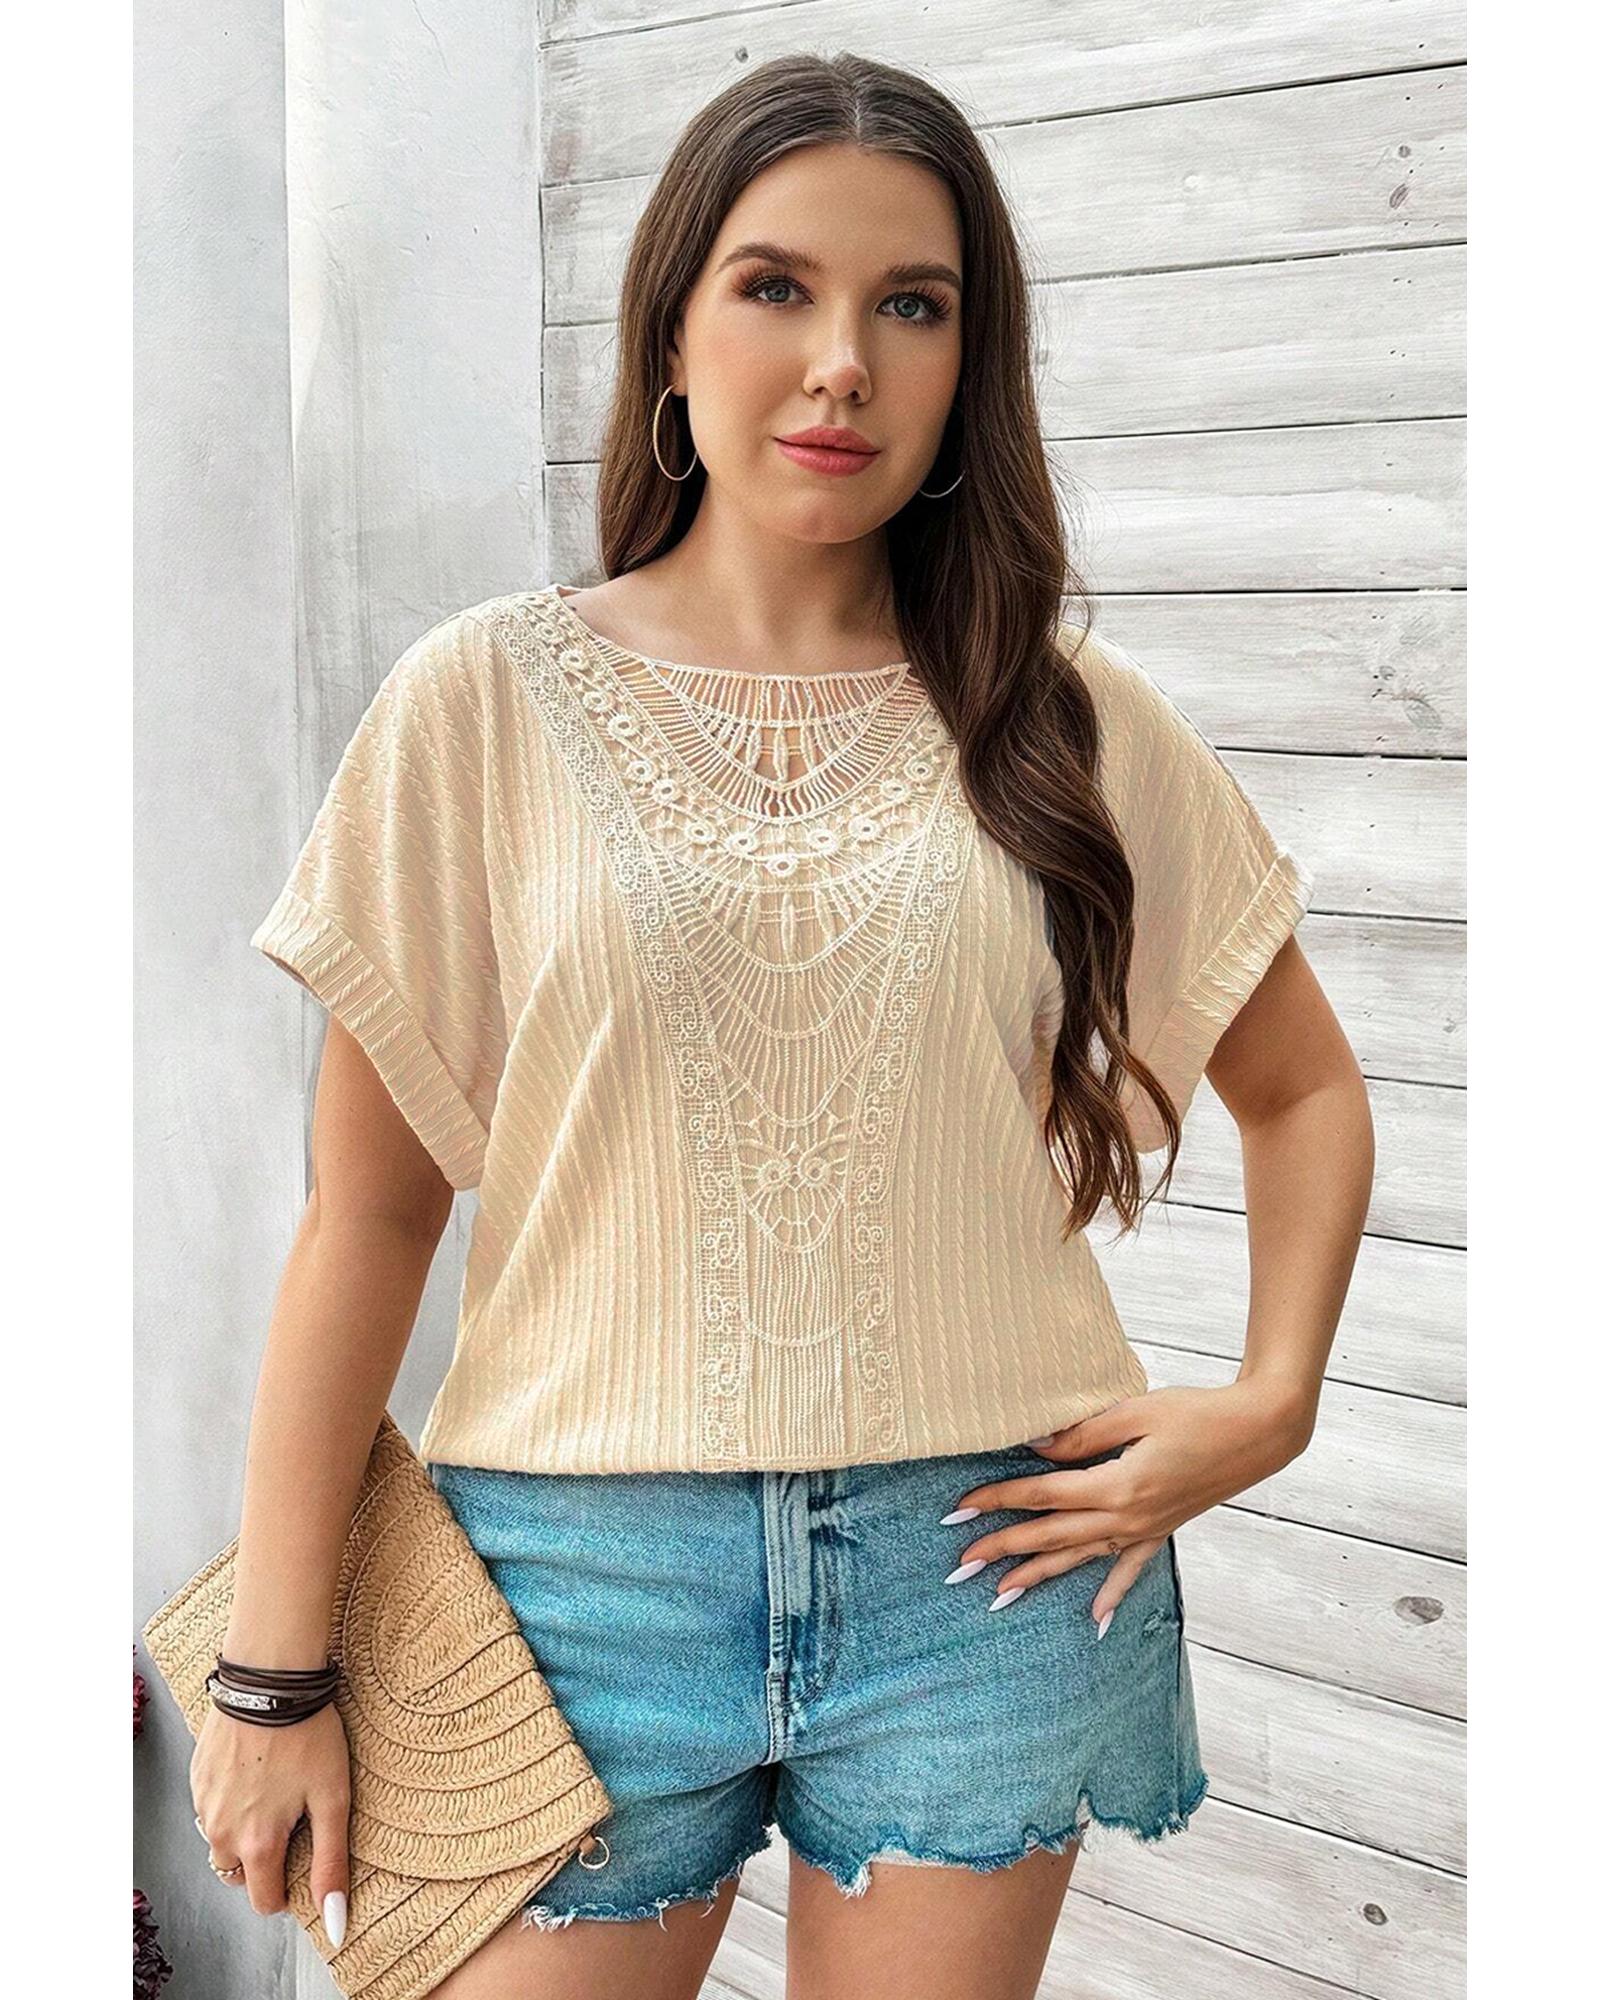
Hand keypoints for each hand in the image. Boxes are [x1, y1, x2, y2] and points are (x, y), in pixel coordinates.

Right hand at [190, 1698, 351, 1944]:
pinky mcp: (196, 1775)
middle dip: (264, 1858)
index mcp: (255, 1845)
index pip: (264, 1900)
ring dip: (244, 1830)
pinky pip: (210, 1806)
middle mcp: (219, 1832)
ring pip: (221, 1840)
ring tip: (274, 1791)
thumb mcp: (333, 1800)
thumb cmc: (306, 1734)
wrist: (268, 1678)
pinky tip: (255, 1770)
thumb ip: (331, 1864)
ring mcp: (203, 1803)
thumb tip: (335, 1924)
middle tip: (292, 1818)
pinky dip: (230, 1800)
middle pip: (240, 1873)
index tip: (304, 1858)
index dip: (288, 1888)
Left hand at [941, 1379, 1315, 1625]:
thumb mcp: (1134, 1411)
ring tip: (999, 1595)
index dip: (998, 1499)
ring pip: (1081, 1557)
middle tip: (960, 1563)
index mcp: (1118, 1484)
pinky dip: (1111, 1595)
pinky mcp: (1163, 1530)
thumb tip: (1035, 1446)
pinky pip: (1130, 1569)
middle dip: (1003, 1548)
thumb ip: (1082, 1434)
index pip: (1042, 1494)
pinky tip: (1095, 1621)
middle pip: (1052, 1535)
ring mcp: (1146, 1529)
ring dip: (1039, 1576)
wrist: (1257, 1432)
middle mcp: (1128, 1516)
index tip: (960, 1508)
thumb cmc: (1196, 1411)